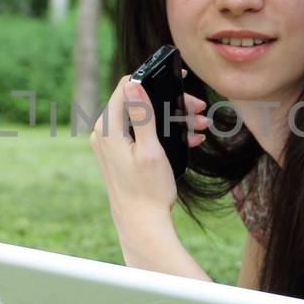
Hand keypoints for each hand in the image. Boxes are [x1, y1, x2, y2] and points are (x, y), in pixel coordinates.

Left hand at [90, 74, 208, 224]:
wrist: (141, 224)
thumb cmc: (148, 190)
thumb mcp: (151, 149)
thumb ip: (142, 115)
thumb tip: (133, 83)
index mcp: (107, 129)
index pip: (126, 87)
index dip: (152, 79)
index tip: (178, 79)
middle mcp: (103, 133)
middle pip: (138, 103)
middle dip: (171, 104)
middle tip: (198, 109)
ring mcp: (110, 143)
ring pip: (144, 119)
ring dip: (173, 120)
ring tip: (200, 126)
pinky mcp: (117, 153)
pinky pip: (141, 134)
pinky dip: (163, 134)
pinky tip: (190, 139)